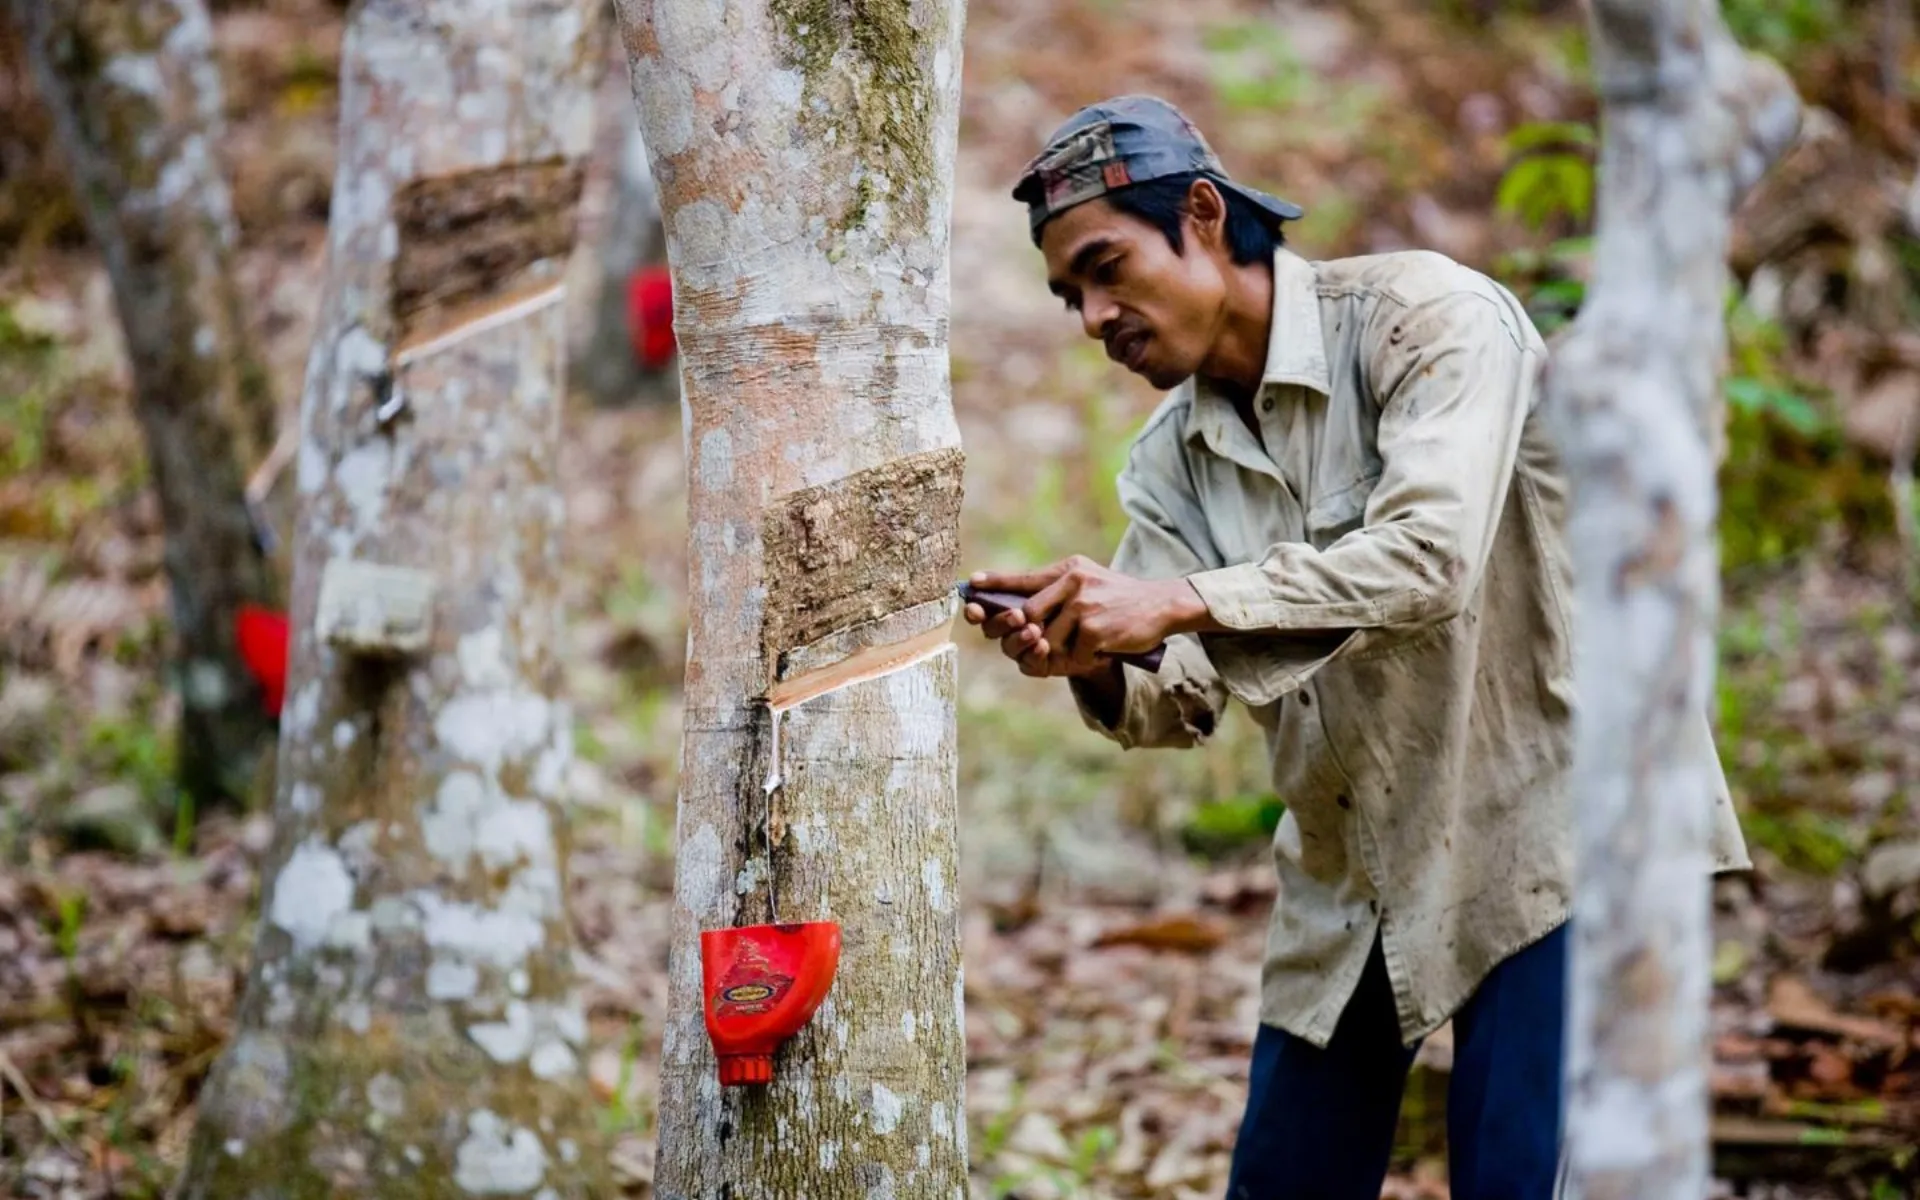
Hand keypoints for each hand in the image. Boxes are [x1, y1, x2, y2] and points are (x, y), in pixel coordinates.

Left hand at [961, 556, 1212, 677]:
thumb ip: (1057, 592)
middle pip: (1026, 615)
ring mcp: (1083, 604)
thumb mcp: (1088, 582)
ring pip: (1047, 639)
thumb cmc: (1119, 600)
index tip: (971, 588)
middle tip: (1042, 644)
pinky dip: (1083, 659)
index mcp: (1068, 570)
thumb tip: (1019, 613)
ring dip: (1062, 651)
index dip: (994, 584)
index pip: (1022, 577)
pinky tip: (1101, 651)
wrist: (1162, 606)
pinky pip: (1072, 654)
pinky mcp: (1094, 628)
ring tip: (1086, 645)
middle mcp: (1072, 582)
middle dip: (1028, 636)